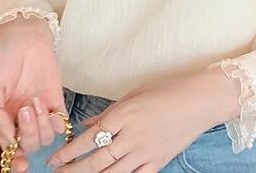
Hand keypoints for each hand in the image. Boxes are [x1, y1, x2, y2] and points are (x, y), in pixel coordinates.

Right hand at [0, 13, 67, 172]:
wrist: (25, 36)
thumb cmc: (3, 58)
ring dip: (40, 126)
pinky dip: (55, 121)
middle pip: (30, 145)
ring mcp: (42, 110)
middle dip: (28, 135)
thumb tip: (8, 139)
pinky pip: (61, 122)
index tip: (20, 164)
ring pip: (46, 137)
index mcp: (4, 118)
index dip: (15, 160)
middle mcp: (24, 118)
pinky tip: (47, 106)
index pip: (11, 149)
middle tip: (24, 110)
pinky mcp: (57, 98)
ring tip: (33, 102)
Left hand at [46, 66, 240, 171]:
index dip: (70, 151)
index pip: (91, 137)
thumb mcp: (135, 93)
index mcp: (125, 114)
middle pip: (96, 159)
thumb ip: (109, 112)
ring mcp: (146, 151)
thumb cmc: (169, 89)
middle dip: (73, 169)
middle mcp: (132, 135)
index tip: (55, 158)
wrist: (200, 100)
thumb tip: (87, 126)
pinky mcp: (158, 162)